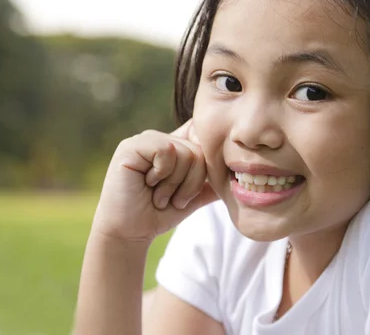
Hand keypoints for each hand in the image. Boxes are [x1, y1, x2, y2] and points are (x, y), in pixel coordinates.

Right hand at [91, 120, 217, 242]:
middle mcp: (161, 139)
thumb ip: (210, 184)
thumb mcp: (191, 197)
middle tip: (171, 198)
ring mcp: (145, 140)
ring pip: (187, 152)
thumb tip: (240, 179)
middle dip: (191, 183)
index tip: (197, 185)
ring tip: (158, 195)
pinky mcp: (131, 146)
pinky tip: (147, 184)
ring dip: (176, 184)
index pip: (203, 135)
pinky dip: (163, 175)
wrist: (129, 233)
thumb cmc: (157, 215)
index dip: (208, 158)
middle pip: (201, 149)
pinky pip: (167, 151)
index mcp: (175, 147)